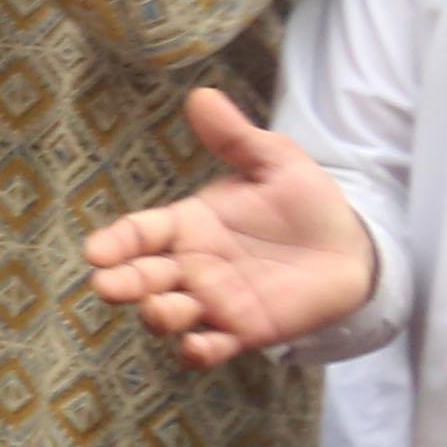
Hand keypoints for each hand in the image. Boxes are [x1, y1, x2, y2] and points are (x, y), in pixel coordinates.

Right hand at [84, 87, 384, 367]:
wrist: (351, 247)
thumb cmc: (305, 201)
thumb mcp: (274, 162)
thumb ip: (236, 137)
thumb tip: (202, 95)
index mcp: (188, 225)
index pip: (139, 233)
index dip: (116, 242)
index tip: (96, 251)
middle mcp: (190, 266)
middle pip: (141, 277)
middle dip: (122, 283)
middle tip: (107, 285)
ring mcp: (213, 301)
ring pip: (169, 314)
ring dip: (158, 315)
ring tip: (160, 308)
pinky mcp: (241, 331)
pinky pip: (210, 348)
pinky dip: (197, 351)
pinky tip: (196, 346)